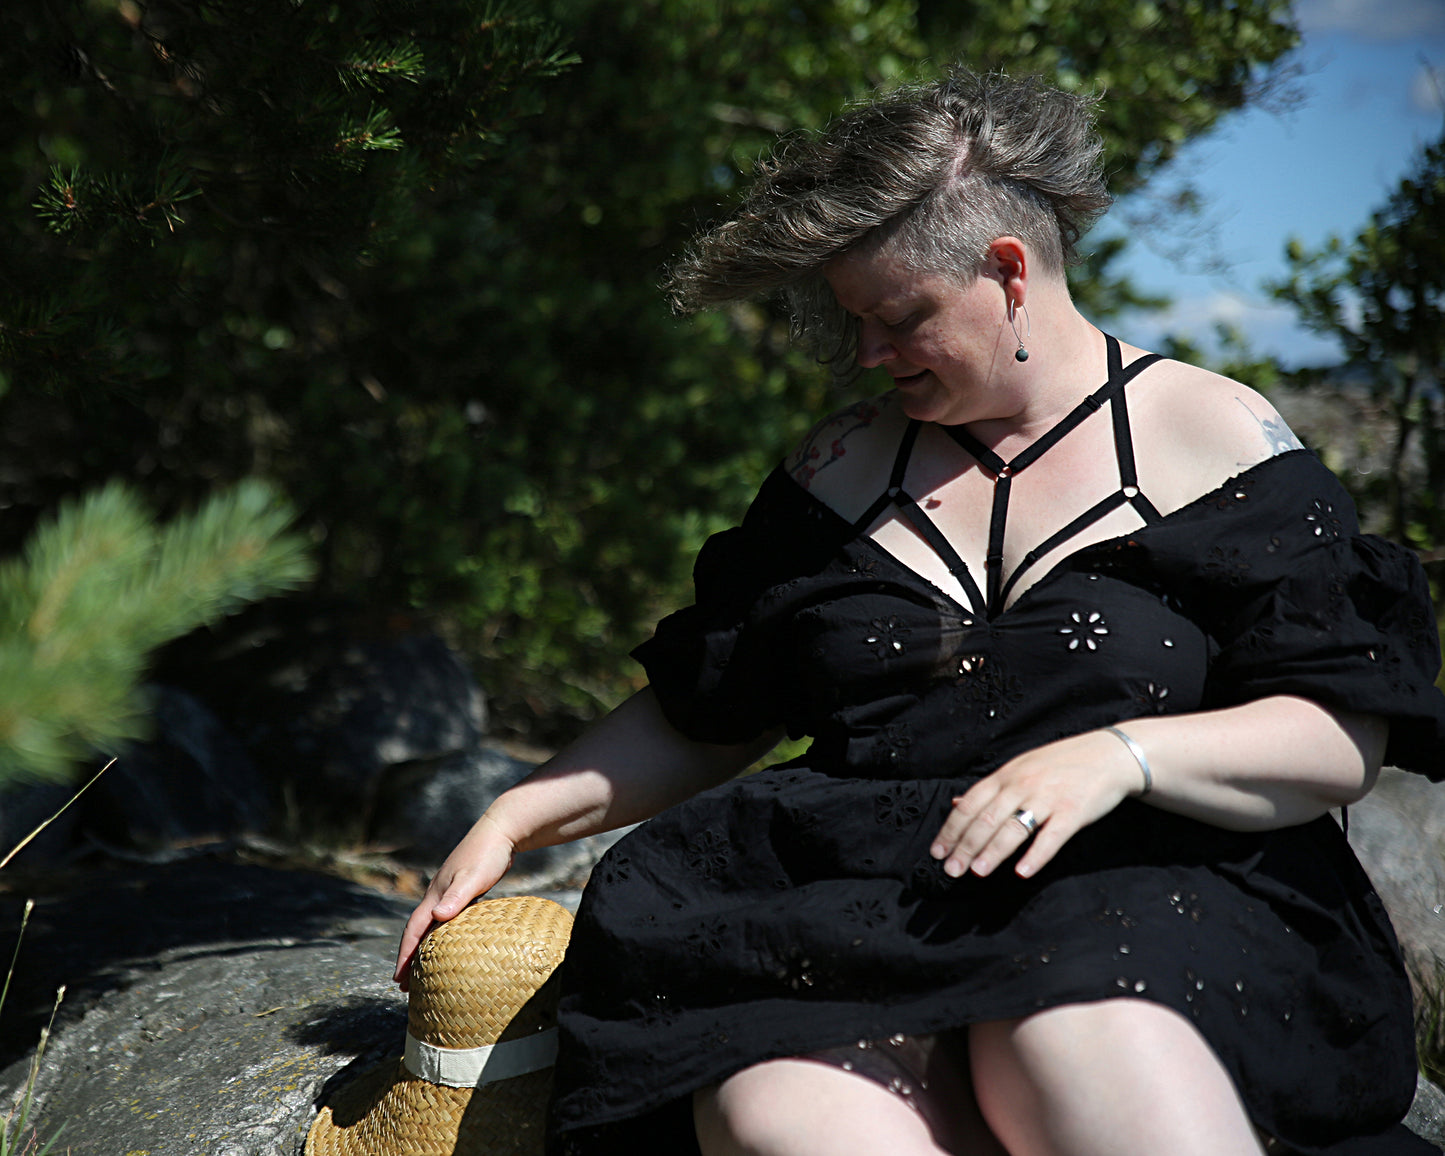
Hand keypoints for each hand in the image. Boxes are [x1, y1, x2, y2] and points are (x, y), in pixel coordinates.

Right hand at [393, 812, 515, 989]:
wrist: (501, 830)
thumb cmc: (488, 854)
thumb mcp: (473, 877)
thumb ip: (456, 896)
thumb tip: (437, 916)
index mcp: (435, 895)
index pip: (413, 930)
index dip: (405, 955)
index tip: (398, 979)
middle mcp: (438, 895)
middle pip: (417, 931)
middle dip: (409, 957)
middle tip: (404, 985)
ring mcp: (450, 893)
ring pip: (431, 926)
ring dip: (424, 948)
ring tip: (422, 971)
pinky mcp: (464, 892)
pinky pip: (447, 921)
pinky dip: (442, 936)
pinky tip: (450, 946)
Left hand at [930, 729, 1141, 879]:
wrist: (1108, 755)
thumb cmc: (1061, 763)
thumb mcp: (1020, 767)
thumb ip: (990, 788)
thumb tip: (956, 802)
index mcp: (1006, 776)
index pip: (970, 804)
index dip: (952, 829)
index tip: (938, 852)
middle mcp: (1022, 785)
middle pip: (986, 819)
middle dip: (965, 846)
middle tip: (951, 870)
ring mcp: (1047, 798)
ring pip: (1014, 828)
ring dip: (993, 852)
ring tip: (977, 871)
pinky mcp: (1073, 812)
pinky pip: (1051, 837)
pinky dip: (1036, 856)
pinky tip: (1022, 872)